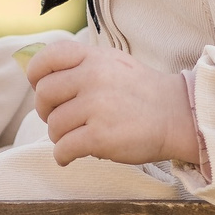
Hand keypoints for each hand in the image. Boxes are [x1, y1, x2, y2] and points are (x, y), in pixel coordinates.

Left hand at [26, 39, 200, 166]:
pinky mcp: (100, 136)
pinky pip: (63, 149)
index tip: (40, 88)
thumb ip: (83, 66)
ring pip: (54, 126)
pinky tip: (70, 157)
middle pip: (44, 94)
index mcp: (94, 58)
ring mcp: (97, 107)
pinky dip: (63, 156)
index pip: (48, 57)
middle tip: (60, 119)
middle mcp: (93, 77)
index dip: (36, 74)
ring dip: (60, 137)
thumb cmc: (143, 93)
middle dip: (46, 111)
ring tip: (77, 138)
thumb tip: (42, 78)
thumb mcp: (114, 64)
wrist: (178, 116)